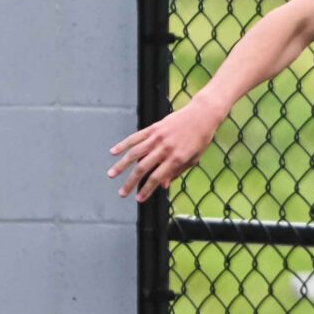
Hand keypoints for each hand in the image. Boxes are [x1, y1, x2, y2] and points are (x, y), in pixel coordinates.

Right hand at [108, 101, 224, 200]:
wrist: (202, 115)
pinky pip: (136, 137)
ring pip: (135, 153)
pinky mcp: (153, 128)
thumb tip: (162, 185)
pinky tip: (113, 152)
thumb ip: (177, 172)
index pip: (157, 177)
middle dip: (131, 182)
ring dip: (121, 165)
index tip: (139, 199)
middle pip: (143, 168)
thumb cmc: (200, 139)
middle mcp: (165, 148)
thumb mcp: (193, 159)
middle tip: (122, 193)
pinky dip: (123, 144)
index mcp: (177, 158)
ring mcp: (158, 137)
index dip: (147, 189)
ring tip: (111, 174)